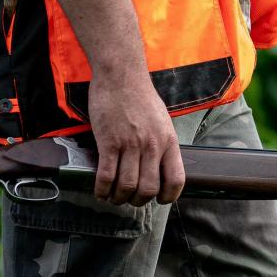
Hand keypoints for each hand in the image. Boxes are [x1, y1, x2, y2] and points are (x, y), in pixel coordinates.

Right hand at [87, 74, 184, 205]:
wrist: (121, 76)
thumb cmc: (140, 97)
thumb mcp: (162, 121)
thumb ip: (162, 144)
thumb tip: (159, 166)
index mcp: (168, 141)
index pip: (176, 179)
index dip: (169, 196)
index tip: (159, 200)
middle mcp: (152, 146)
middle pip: (148, 188)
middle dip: (139, 201)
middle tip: (130, 199)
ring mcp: (130, 144)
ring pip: (127, 185)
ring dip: (119, 198)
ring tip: (114, 197)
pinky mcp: (109, 141)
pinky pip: (106, 175)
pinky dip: (103, 189)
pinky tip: (101, 192)